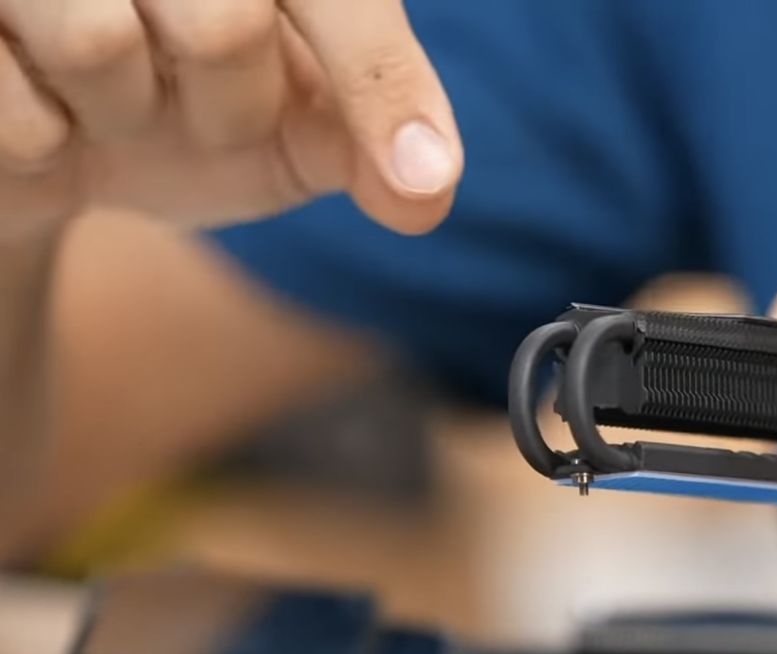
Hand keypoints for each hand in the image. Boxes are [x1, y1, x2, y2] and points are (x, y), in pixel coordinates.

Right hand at [0, 0, 461, 239]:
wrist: (52, 137)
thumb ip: (365, 138)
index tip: (415, 179)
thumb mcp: (293, 126)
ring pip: (99, 38)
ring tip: (104, 92)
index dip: (378, 83)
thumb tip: (423, 193)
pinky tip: (34, 104)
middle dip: (227, 107)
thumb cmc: (188, 109)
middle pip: (224, 22)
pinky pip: (14, 110)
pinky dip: (38, 140)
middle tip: (192, 104)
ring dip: (118, 115)